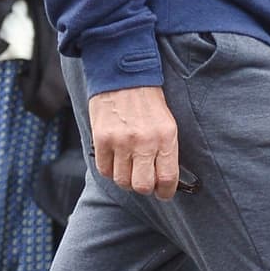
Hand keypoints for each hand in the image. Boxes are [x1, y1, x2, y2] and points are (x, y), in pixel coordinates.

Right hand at [89, 86, 179, 200]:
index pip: (168, 178)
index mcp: (165, 137)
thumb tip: (163, 180)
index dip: (166, 192)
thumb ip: (166, 151)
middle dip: (144, 187)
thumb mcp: (167, 124)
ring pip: (122, 180)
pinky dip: (109, 169)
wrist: (123, 77)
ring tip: (128, 165)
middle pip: (142, 186)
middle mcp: (144, 141)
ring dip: (125, 178)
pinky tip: (114, 158)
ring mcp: (121, 141)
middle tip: (143, 179)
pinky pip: (104, 170)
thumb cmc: (147, 102)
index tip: (163, 193)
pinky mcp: (102, 139)